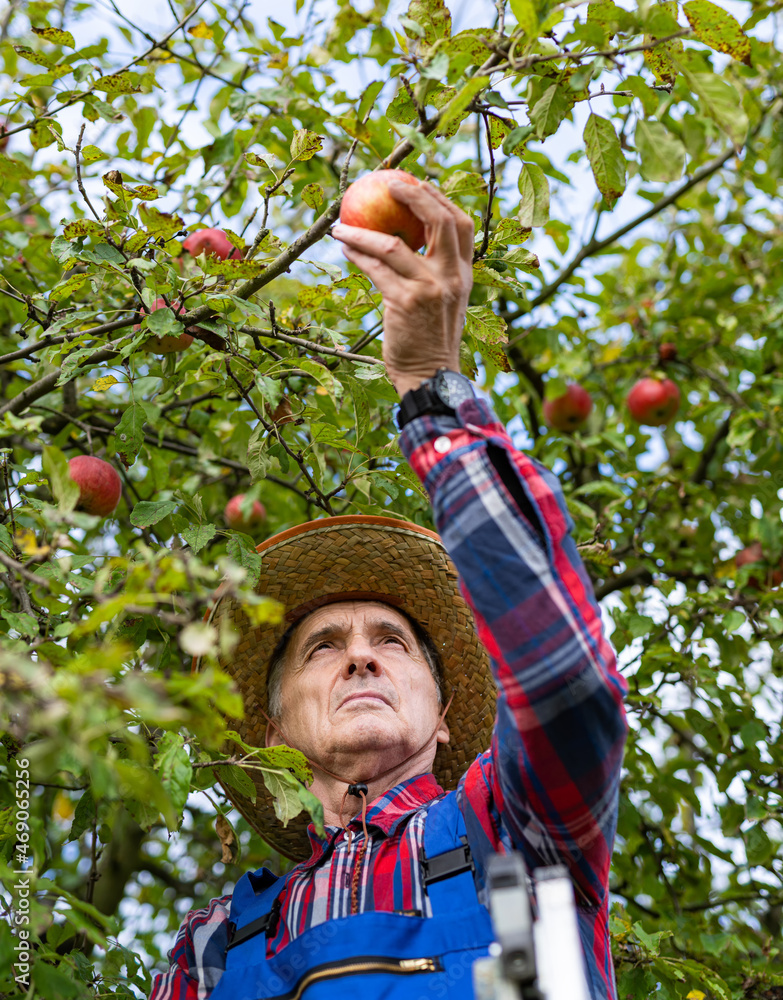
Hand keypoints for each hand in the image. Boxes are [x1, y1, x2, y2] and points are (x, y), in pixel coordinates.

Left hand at [332, 180, 473, 397]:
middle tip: (386, 184)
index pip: (460, 225)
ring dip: (362, 231)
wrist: (429, 376)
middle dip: (412, 195)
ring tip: (340, 225)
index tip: (417, 182)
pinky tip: (344, 248)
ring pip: (393, 245)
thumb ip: (434, 274)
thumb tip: (408, 243)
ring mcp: (428, 289)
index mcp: (464, 274)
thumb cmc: (430, 340)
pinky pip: (375, 270)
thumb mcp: (443, 303)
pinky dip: (357, 255)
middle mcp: (450, 277)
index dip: (439, 198)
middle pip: (437, 221)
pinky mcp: (404, 303)